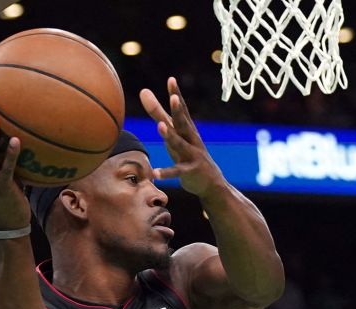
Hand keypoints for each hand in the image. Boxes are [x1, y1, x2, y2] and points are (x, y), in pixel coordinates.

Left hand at [139, 77, 226, 197]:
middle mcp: (191, 139)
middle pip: (183, 123)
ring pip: (180, 144)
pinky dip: (166, 173)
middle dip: (178, 110)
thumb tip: (143, 91)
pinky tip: (154, 173)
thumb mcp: (173, 133)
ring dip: (170, 136)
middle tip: (173, 97)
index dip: (177, 94)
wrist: (212, 183)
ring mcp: (192, 155)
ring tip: (159, 127)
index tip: (171, 79)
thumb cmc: (188, 153)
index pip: (182, 109)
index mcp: (187, 128)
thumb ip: (158, 113)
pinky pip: (176, 172)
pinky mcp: (189, 172)